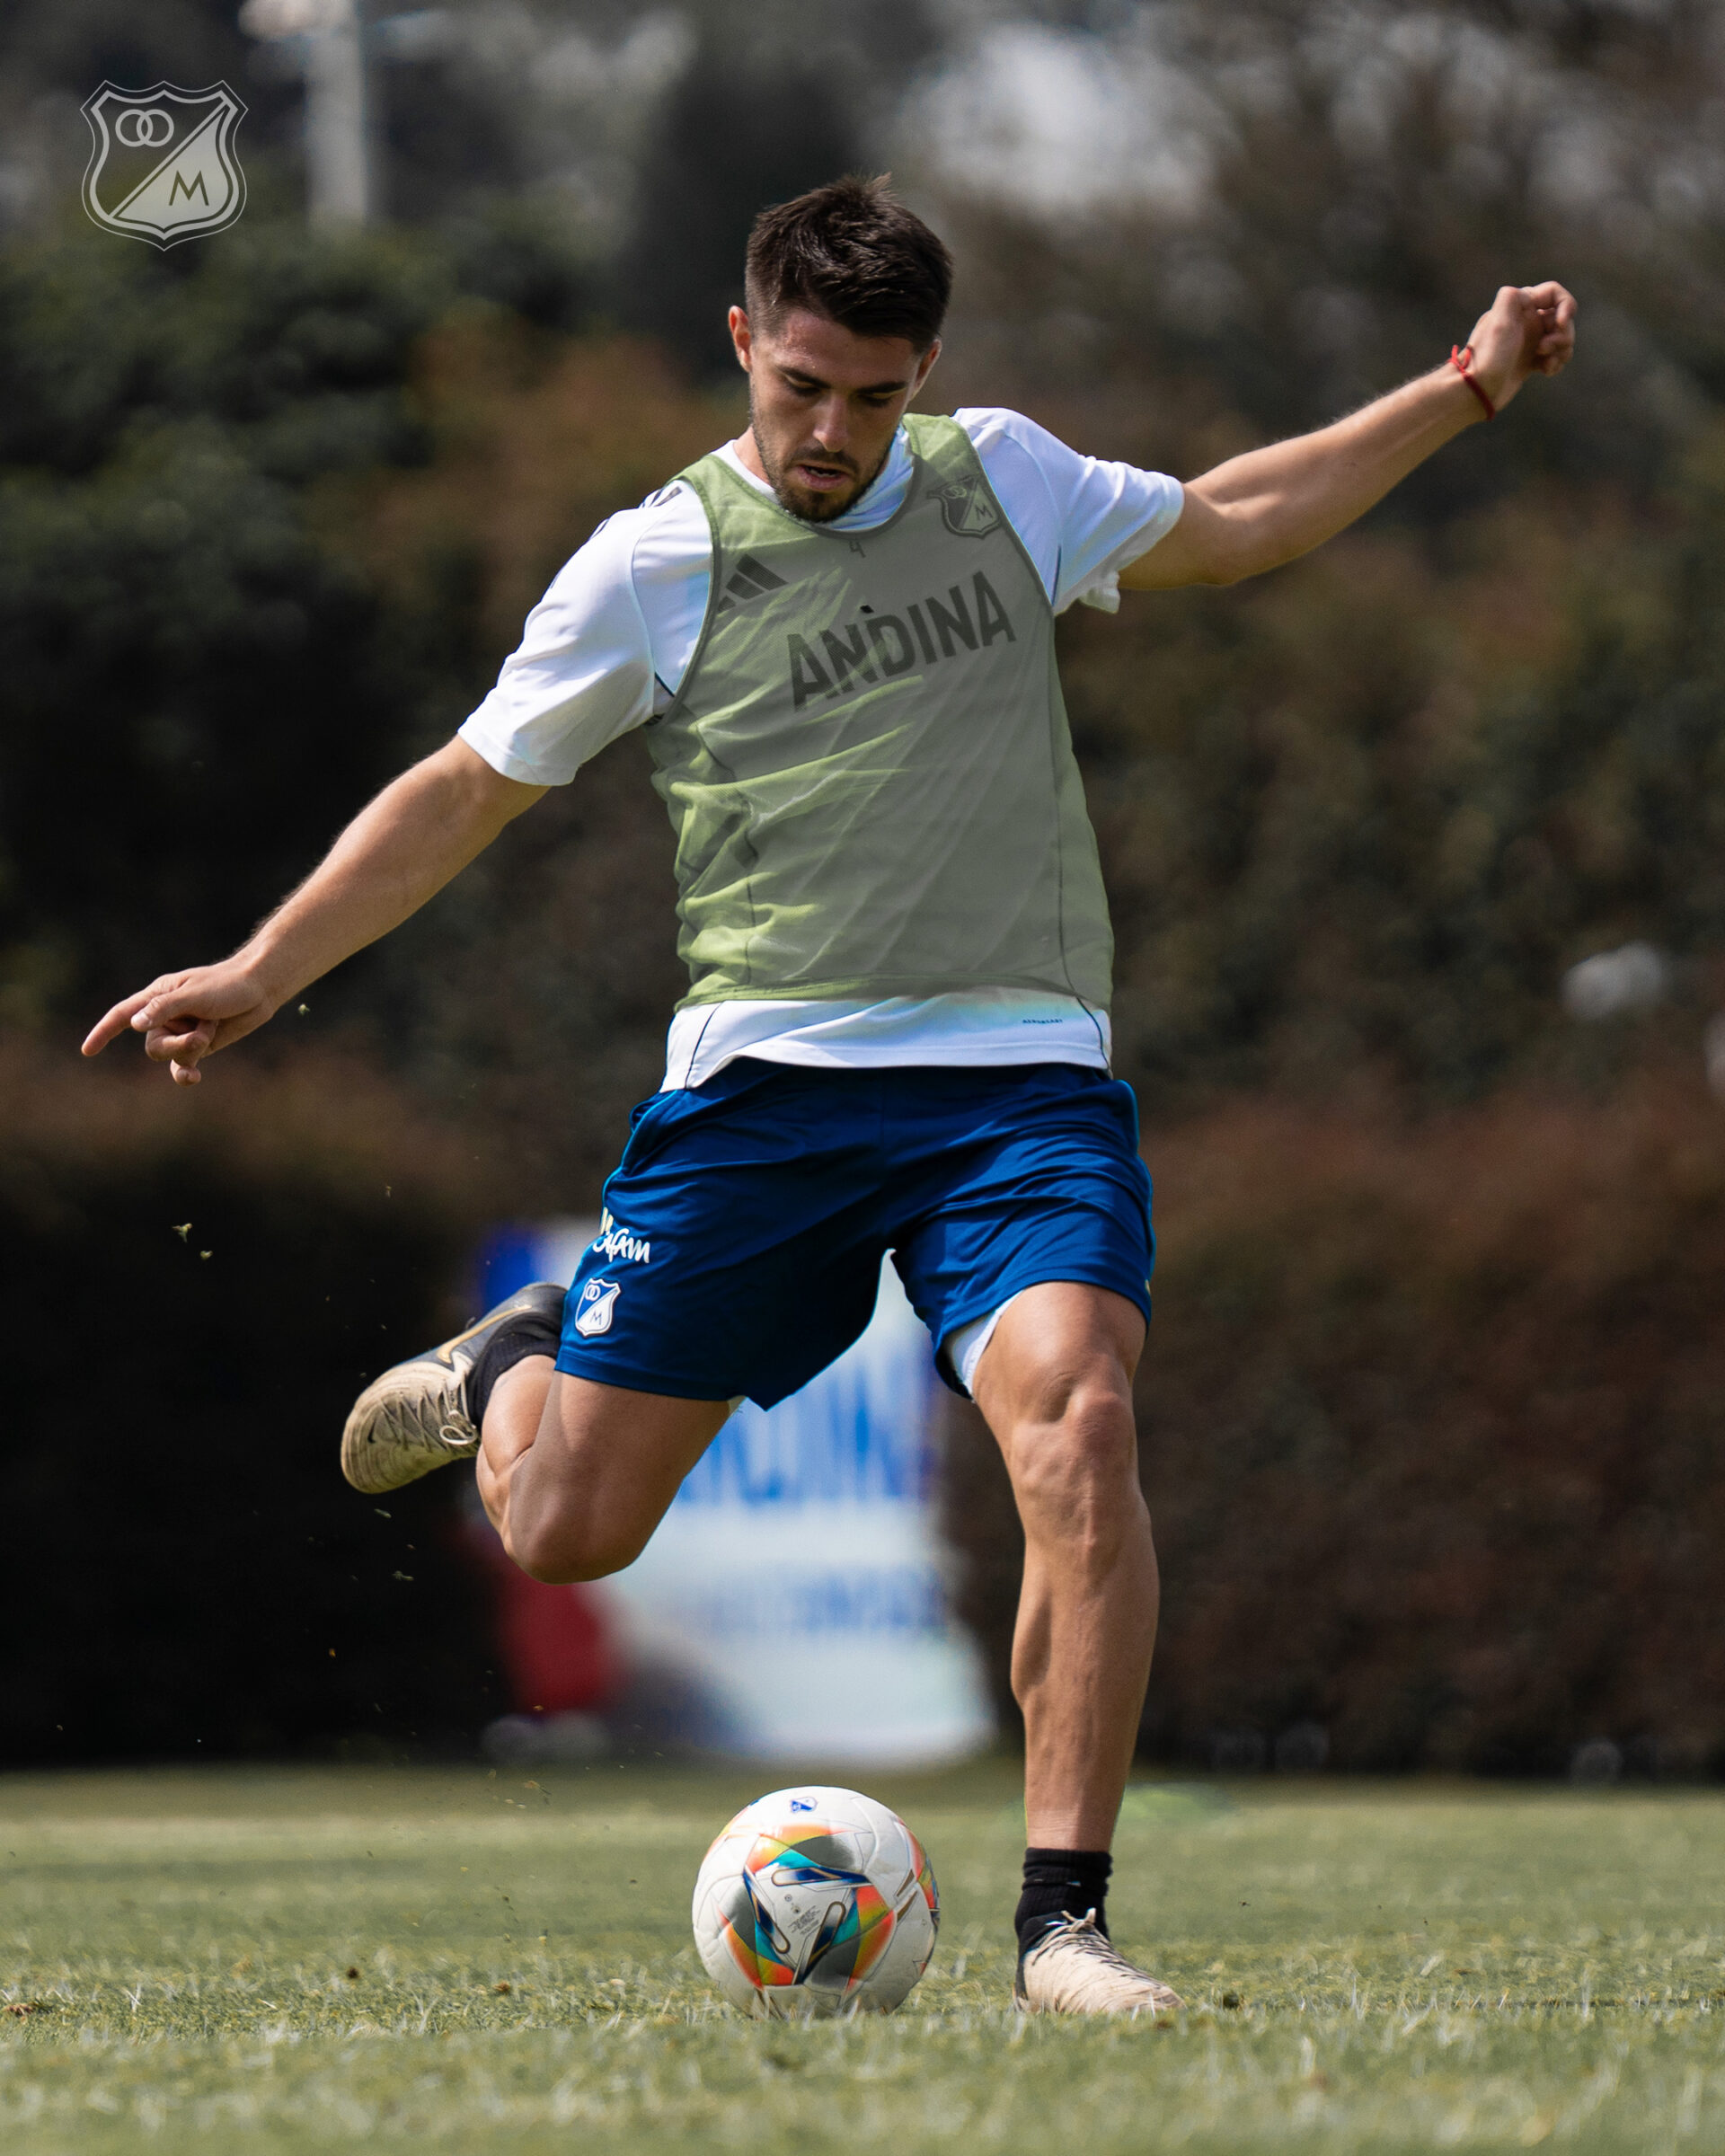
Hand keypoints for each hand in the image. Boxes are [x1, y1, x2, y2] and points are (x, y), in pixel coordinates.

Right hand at [81, 960, 278, 1085]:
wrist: (259, 991)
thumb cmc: (225, 985)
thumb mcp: (193, 994)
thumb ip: (164, 1008)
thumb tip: (134, 1025)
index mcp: (157, 997)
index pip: (122, 1015)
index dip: (104, 1032)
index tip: (88, 1051)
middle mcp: (165, 1017)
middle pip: (153, 1045)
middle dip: (176, 1045)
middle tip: (203, 1032)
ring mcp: (181, 1033)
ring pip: (170, 1056)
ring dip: (192, 1049)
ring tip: (210, 1032)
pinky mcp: (198, 1046)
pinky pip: (183, 1066)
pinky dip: (186, 1073)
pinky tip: (193, 1078)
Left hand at [1463, 281, 1576, 411]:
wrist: (1476, 391)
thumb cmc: (1488, 357)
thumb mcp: (1499, 321)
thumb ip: (1512, 298)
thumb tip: (1527, 293)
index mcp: (1520, 307)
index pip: (1554, 293)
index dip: (1566, 306)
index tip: (1561, 324)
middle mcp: (1526, 321)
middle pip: (1563, 319)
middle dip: (1562, 334)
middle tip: (1543, 349)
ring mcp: (1529, 341)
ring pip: (1561, 339)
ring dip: (1562, 351)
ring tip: (1547, 364)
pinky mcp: (1530, 360)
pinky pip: (1554, 356)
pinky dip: (1556, 363)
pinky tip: (1546, 371)